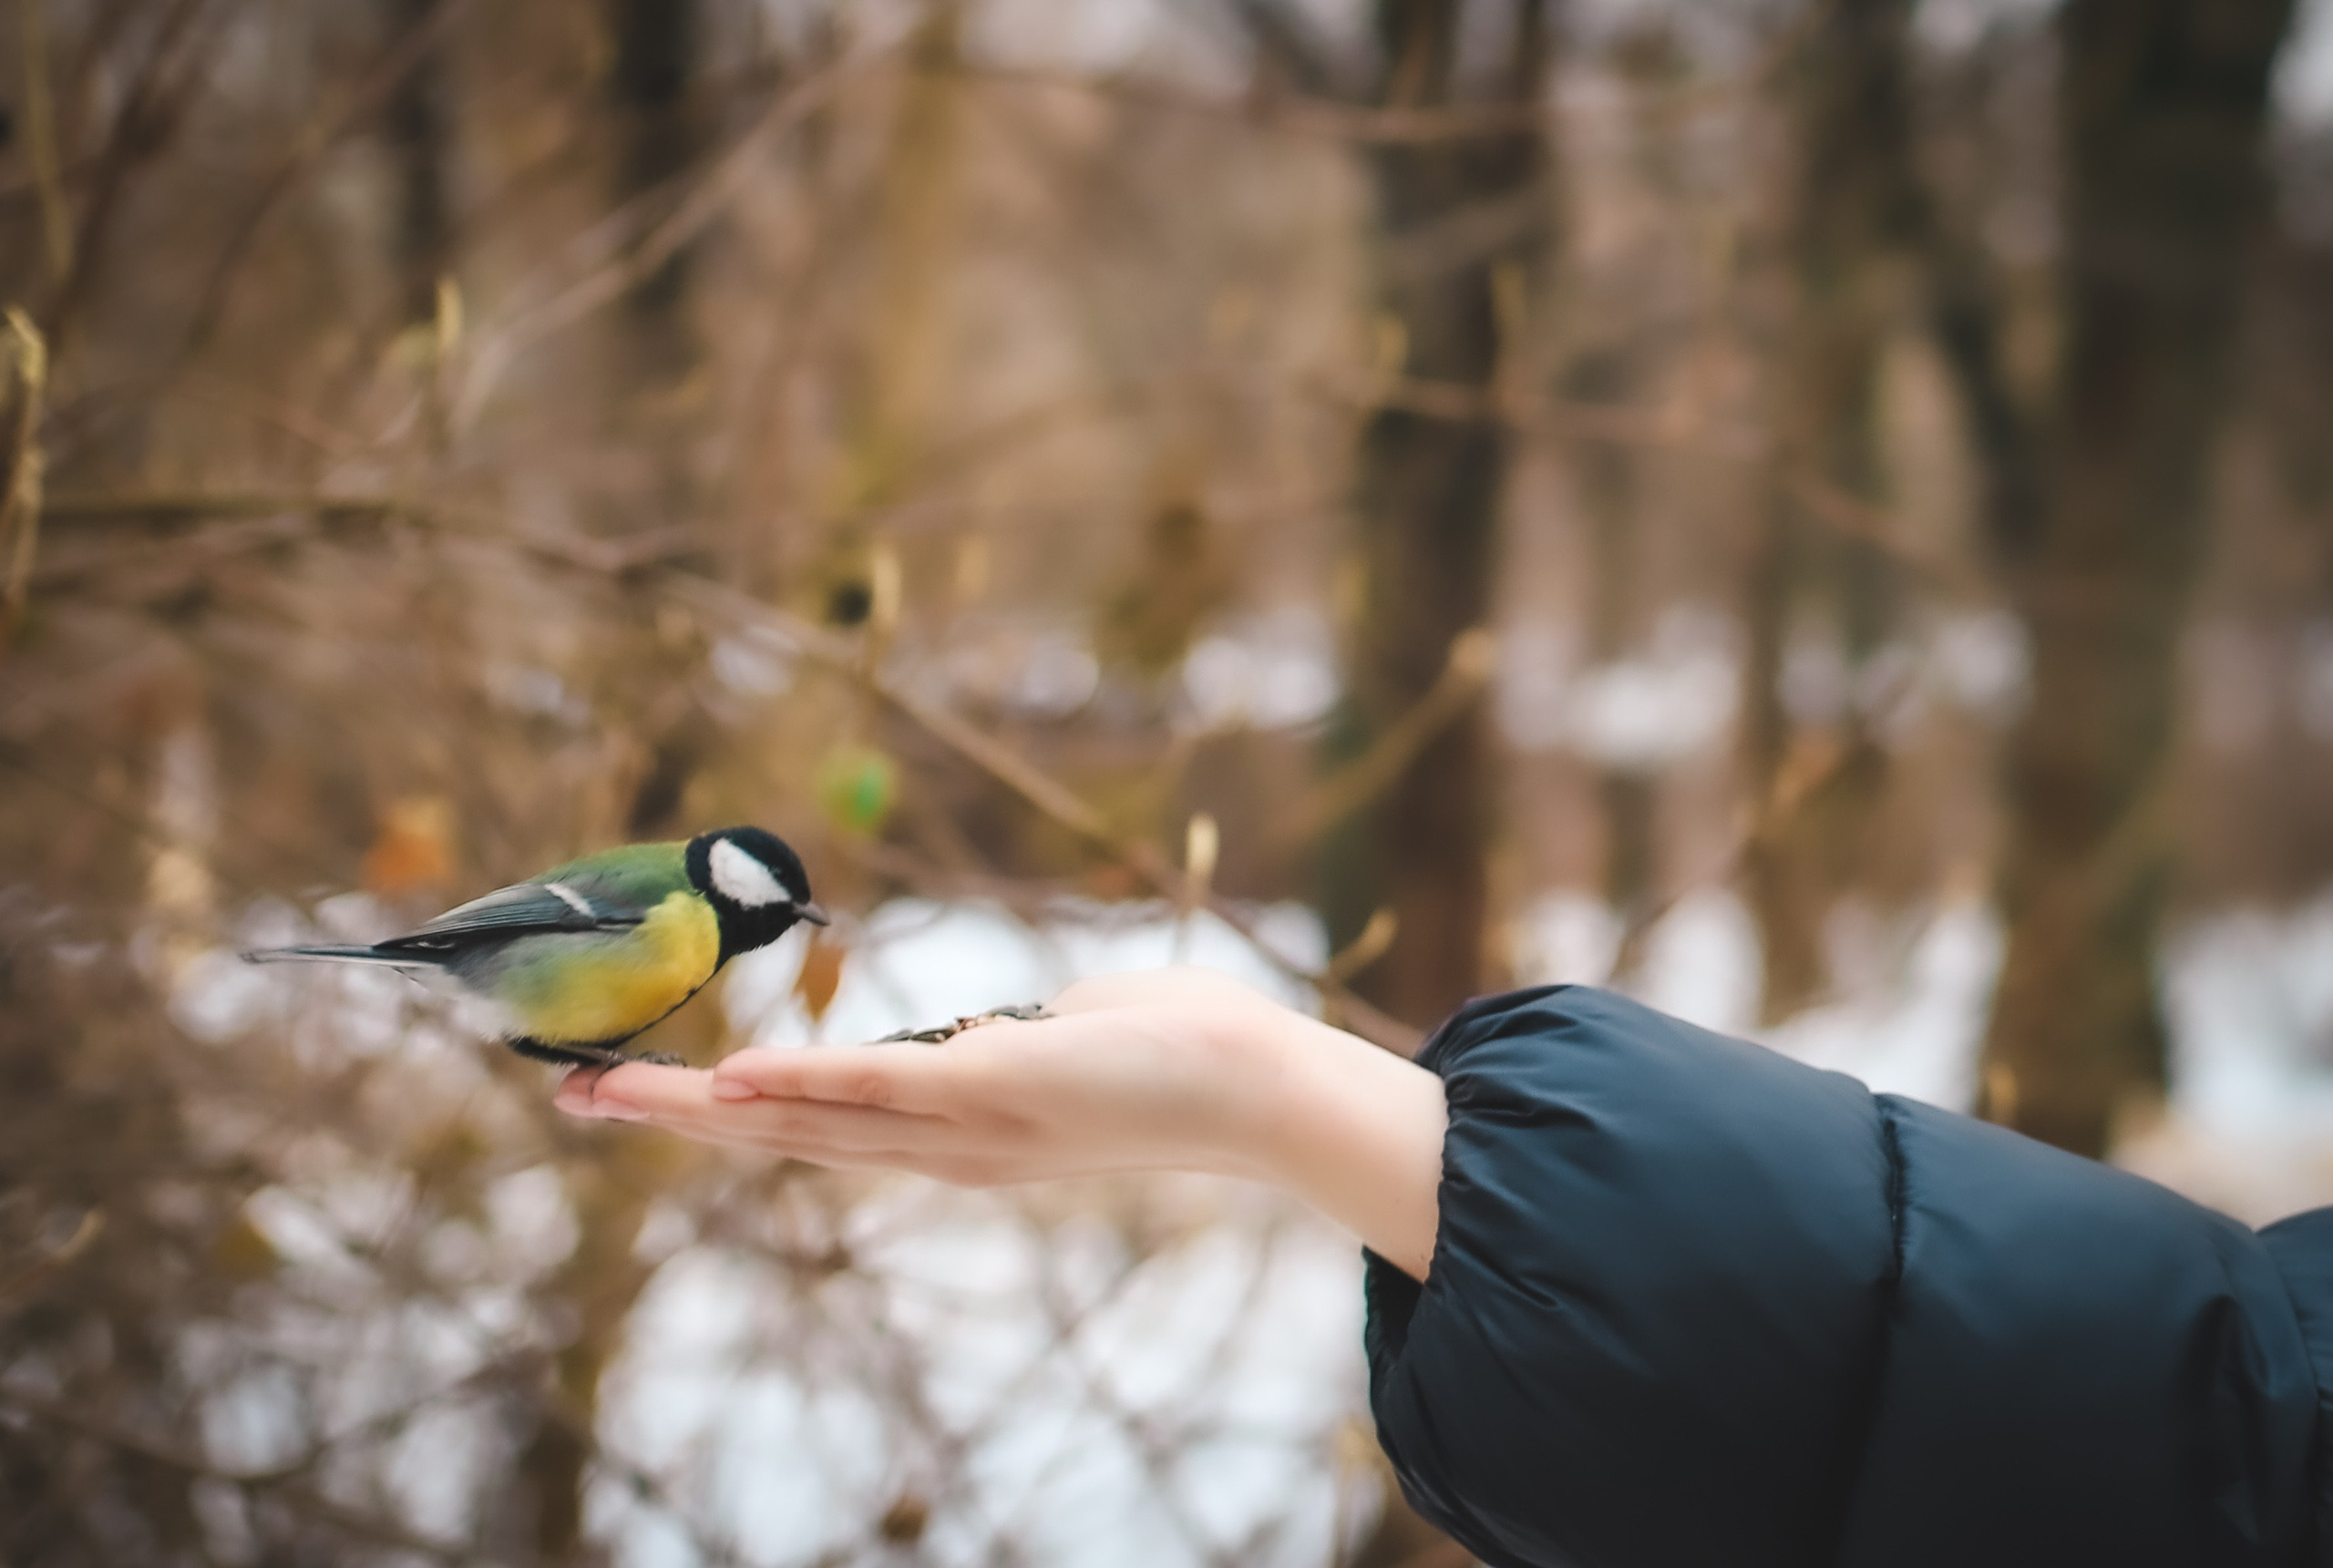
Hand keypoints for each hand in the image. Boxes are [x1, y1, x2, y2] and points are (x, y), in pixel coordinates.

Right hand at [554, 967, 1446, 1278]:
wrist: (1256, 1085)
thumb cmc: (1172, 1049)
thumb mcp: (1060, 1038)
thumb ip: (1007, 1037)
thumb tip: (996, 1022)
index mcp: (952, 1132)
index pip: (816, 1125)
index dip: (726, 1114)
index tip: (642, 1098)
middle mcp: (944, 1148)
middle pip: (785, 1133)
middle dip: (678, 1119)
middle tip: (576, 1100)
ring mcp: (964, 1126)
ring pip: (811, 1118)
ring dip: (706, 1106)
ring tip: (611, 1094)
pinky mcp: (997, 1091)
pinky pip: (884, 1090)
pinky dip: (805, 1084)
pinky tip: (735, 1080)